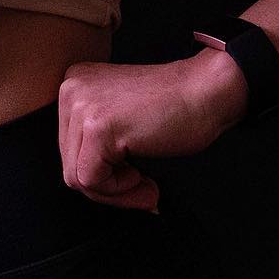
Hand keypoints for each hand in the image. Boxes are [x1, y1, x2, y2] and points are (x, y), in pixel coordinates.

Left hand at [56, 53, 247, 211]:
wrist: (208, 91)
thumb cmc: (177, 107)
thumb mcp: (120, 119)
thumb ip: (95, 142)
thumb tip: (85, 184)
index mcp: (76, 85)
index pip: (70, 149)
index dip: (102, 174)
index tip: (132, 179)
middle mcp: (72, 90)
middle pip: (70, 164)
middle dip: (108, 187)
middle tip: (143, 190)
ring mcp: (82, 107)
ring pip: (77, 177)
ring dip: (116, 193)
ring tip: (147, 187)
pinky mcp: (97, 127)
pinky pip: (92, 180)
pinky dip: (120, 191)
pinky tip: (144, 180)